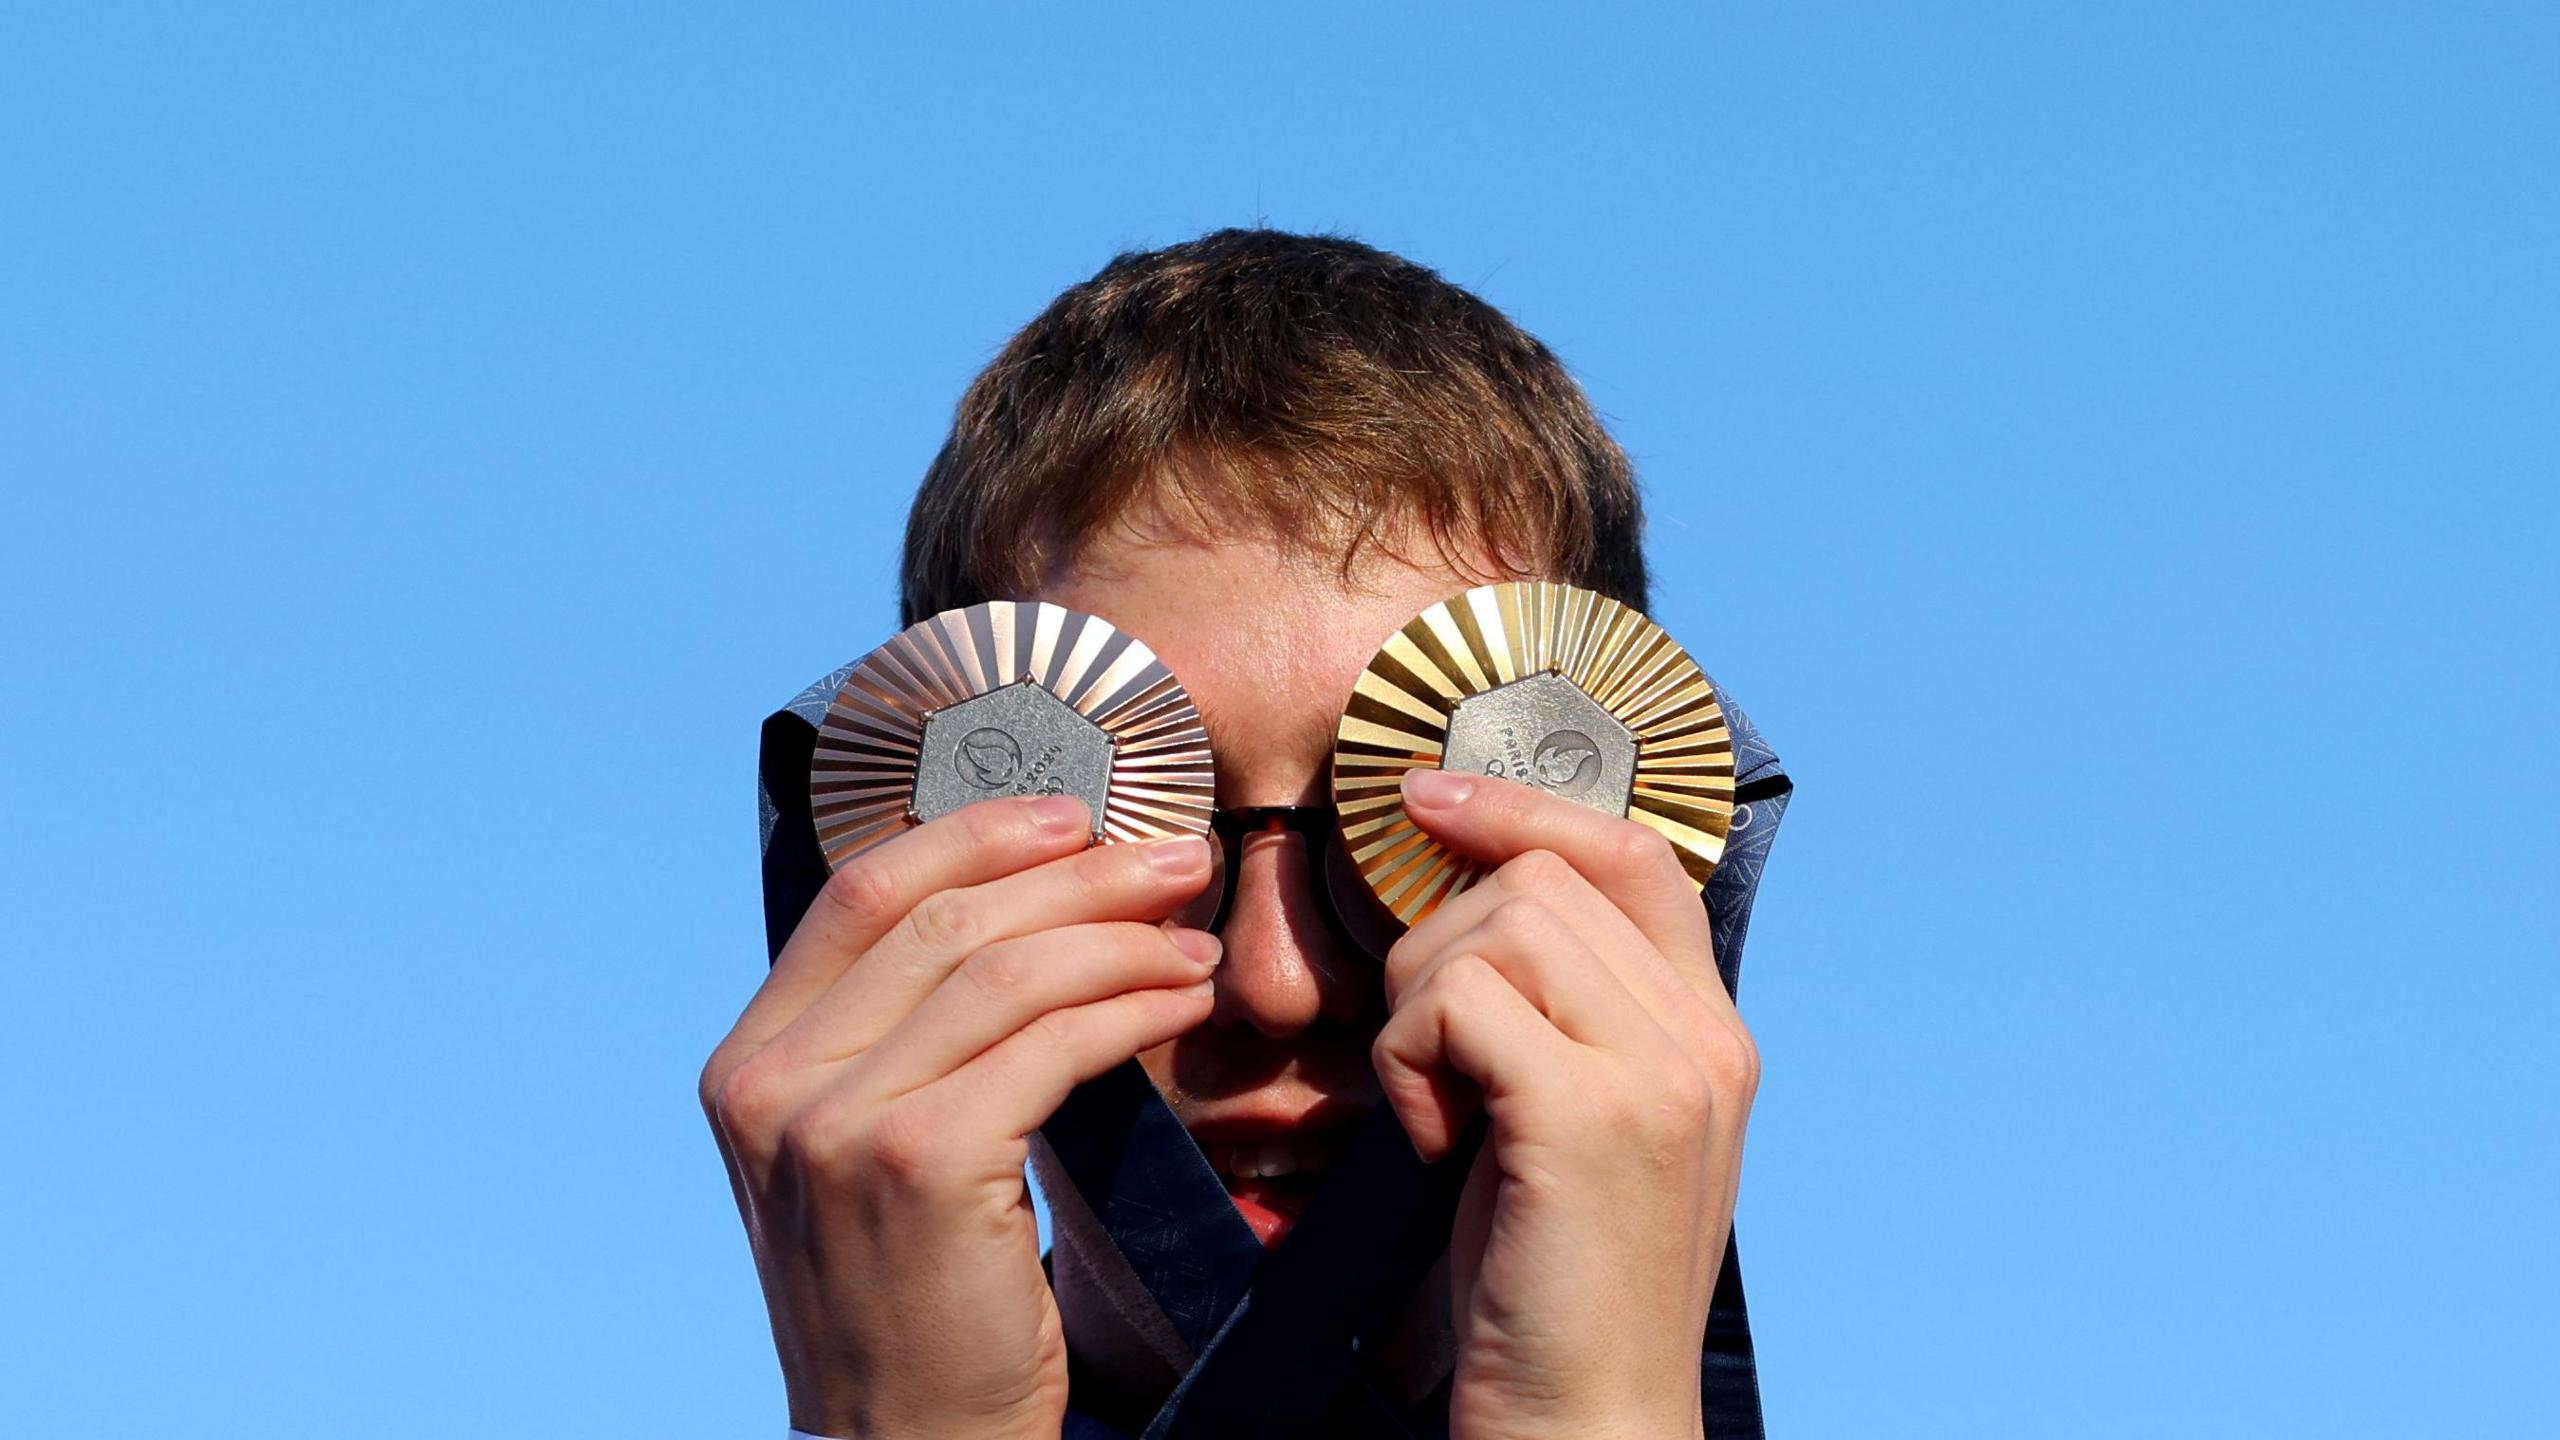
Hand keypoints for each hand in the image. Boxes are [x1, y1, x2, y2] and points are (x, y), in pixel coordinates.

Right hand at [699, 795, 1220, 1439]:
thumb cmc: (912, 1301)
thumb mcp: (860, 1154)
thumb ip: (892, 1040)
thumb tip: (1015, 908)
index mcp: (747, 1064)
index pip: (860, 894)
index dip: (973, 834)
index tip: (1072, 813)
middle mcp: (771, 1085)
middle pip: (943, 918)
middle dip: (1078, 872)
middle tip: (1177, 856)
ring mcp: (835, 1125)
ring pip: (1006, 971)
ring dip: (1123, 938)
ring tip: (1196, 939)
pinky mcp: (919, 1163)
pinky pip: (1053, 1043)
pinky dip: (1132, 1007)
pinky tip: (1182, 1003)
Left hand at [1375, 768, 1758, 1439]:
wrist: (1587, 1418)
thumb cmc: (1552, 1277)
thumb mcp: (1579, 1121)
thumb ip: (1569, 1011)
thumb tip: (1478, 884)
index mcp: (1713, 1034)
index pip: (1633, 851)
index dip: (1524, 807)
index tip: (1429, 798)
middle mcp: (1708, 1040)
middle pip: (1542, 879)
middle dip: (1443, 942)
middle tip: (1434, 1060)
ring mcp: (1661, 1074)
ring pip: (1495, 926)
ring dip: (1421, 1008)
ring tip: (1442, 1111)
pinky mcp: (1591, 1116)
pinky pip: (1455, 1004)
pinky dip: (1408, 1065)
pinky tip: (1436, 1147)